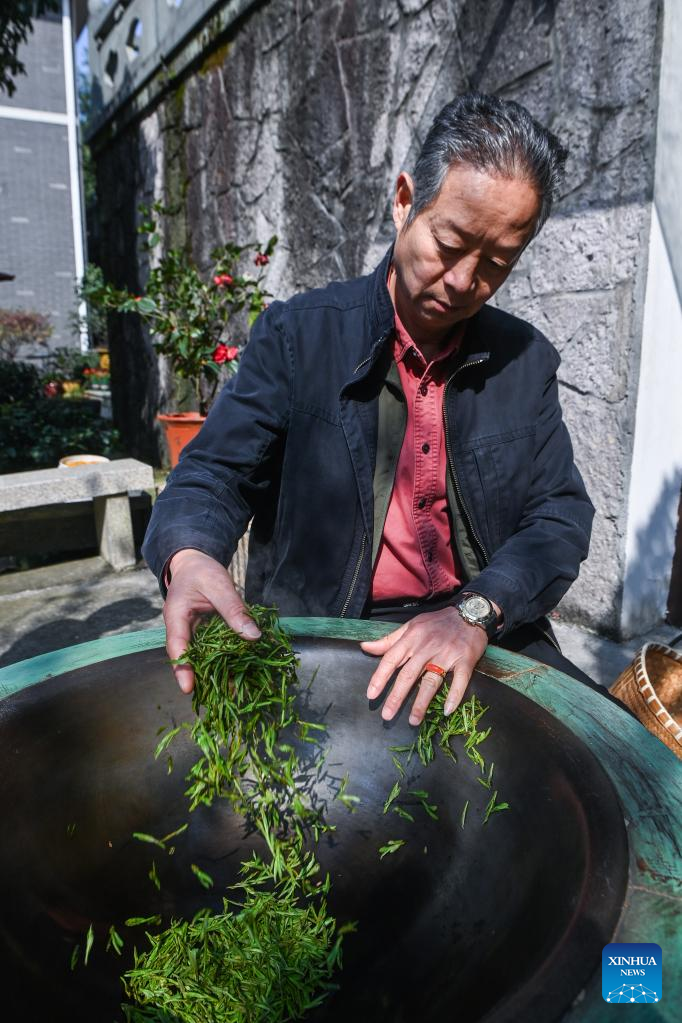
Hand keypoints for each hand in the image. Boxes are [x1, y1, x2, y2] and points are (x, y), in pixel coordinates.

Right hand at [163, 548, 260, 692]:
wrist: (195, 564)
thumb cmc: (202, 571)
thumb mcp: (219, 585)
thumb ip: (234, 609)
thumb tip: (253, 636)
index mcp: (177, 616)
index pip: (177, 646)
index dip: (182, 668)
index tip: (188, 689)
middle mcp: (182, 630)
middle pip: (191, 658)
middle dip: (205, 678)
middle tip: (223, 698)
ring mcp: (193, 634)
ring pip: (204, 657)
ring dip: (219, 672)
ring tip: (237, 691)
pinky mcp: (206, 635)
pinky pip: (215, 650)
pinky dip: (228, 659)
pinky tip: (244, 671)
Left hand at [360, 606, 487, 725]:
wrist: (470, 612)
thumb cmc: (437, 622)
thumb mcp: (411, 626)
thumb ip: (389, 640)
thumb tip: (365, 647)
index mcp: (411, 638)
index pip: (391, 659)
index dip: (380, 677)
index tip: (371, 694)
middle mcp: (426, 647)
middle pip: (408, 674)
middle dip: (396, 696)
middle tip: (387, 715)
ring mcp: (446, 654)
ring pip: (431, 681)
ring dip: (421, 703)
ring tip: (413, 721)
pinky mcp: (465, 660)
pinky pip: (459, 680)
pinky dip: (454, 696)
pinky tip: (447, 711)